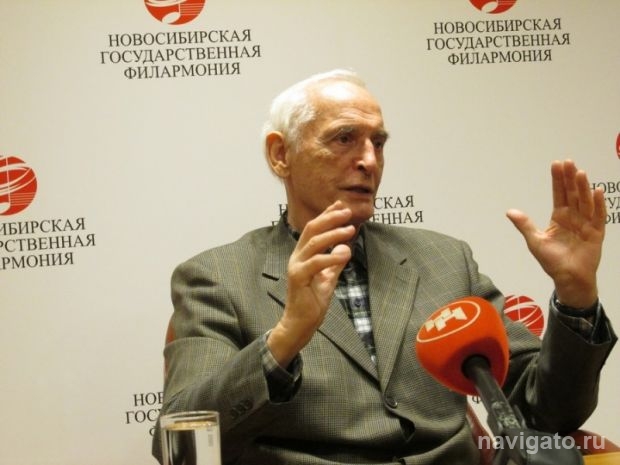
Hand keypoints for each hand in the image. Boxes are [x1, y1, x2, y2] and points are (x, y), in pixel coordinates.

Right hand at [268, 201, 355, 366]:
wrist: (300, 323)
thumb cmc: (312, 301)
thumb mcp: (328, 278)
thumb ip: (335, 262)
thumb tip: (345, 246)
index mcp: (303, 254)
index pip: (313, 228)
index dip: (327, 215)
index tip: (341, 205)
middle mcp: (297, 256)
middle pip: (311, 229)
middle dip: (330, 218)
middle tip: (347, 212)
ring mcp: (296, 266)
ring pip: (314, 243)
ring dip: (333, 234)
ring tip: (350, 230)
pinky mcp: (297, 278)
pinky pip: (315, 263)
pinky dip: (330, 256)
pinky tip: (344, 253)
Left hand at [506, 160, 605, 308]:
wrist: (568, 279)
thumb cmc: (552, 261)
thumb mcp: (535, 241)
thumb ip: (524, 225)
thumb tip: (509, 211)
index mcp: (559, 218)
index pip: (559, 194)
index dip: (558, 180)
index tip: (557, 165)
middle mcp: (574, 218)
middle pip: (572, 194)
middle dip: (570, 178)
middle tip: (568, 162)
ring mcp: (586, 224)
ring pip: (584, 202)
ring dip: (583, 187)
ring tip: (580, 173)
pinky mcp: (596, 234)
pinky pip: (598, 217)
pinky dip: (598, 205)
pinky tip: (597, 192)